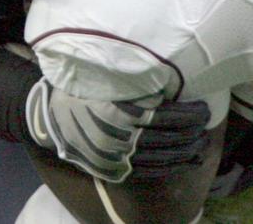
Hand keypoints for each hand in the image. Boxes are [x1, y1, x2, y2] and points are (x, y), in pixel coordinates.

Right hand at [25, 78, 211, 182]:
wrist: (47, 118)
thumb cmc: (77, 90)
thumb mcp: (102, 79)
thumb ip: (132, 83)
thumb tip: (167, 81)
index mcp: (118, 113)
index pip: (165, 117)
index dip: (189, 115)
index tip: (203, 110)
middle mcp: (120, 139)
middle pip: (167, 139)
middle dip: (192, 133)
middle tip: (206, 126)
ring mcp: (117, 158)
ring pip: (161, 158)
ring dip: (185, 152)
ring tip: (200, 144)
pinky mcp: (114, 170)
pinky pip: (148, 172)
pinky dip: (170, 167)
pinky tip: (183, 161)